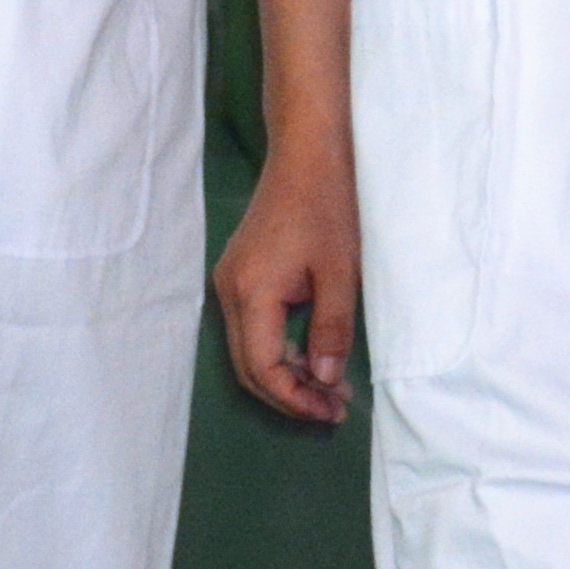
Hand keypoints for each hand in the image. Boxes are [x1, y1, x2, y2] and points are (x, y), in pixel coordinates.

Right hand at [214, 130, 361, 424]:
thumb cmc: (327, 209)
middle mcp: (228, 292)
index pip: (262, 368)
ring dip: (286, 375)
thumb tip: (324, 381)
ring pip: (248, 351)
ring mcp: (229, 282)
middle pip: (248, 367)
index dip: (295, 399)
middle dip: (289, 395)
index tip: (332, 411)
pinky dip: (280, 351)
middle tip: (334, 408)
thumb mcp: (341, 273)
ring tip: (331, 387)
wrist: (306, 157)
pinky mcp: (239, 276)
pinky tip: (312, 355)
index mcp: (250, 292)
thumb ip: (331, 330)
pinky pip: (252, 330)